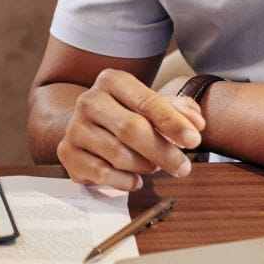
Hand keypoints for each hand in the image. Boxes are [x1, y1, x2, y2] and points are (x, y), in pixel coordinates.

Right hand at [57, 69, 205, 192]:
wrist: (86, 127)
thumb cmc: (127, 114)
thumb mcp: (152, 105)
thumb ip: (178, 110)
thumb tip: (196, 123)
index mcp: (111, 81)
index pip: (146, 102)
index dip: (172, 122)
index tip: (194, 140)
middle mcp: (89, 100)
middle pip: (131, 129)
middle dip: (163, 151)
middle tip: (183, 167)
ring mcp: (75, 128)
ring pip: (119, 155)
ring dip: (144, 166)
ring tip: (153, 166)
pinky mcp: (68, 153)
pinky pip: (103, 174)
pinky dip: (125, 181)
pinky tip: (135, 180)